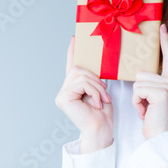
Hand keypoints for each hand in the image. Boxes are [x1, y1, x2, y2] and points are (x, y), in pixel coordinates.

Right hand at [55, 36, 113, 152]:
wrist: (101, 129)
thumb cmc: (102, 113)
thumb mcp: (100, 90)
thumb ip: (94, 78)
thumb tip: (97, 64)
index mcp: (74, 87)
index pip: (72, 65)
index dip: (73, 51)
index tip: (74, 38)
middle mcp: (65, 89)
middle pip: (79, 69)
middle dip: (96, 79)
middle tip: (105, 92)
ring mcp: (62, 94)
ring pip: (82, 76)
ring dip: (97, 87)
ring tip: (102, 99)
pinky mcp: (63, 98)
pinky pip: (82, 84)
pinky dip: (94, 91)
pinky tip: (96, 103)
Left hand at [132, 24, 167, 138]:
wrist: (160, 137)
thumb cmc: (154, 119)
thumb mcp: (153, 97)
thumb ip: (151, 83)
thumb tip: (139, 73)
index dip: (165, 42)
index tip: (162, 27)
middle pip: (141, 73)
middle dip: (138, 91)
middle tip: (147, 105)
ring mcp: (167, 86)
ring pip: (137, 82)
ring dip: (136, 98)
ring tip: (146, 109)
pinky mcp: (160, 93)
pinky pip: (137, 91)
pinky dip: (137, 103)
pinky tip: (146, 112)